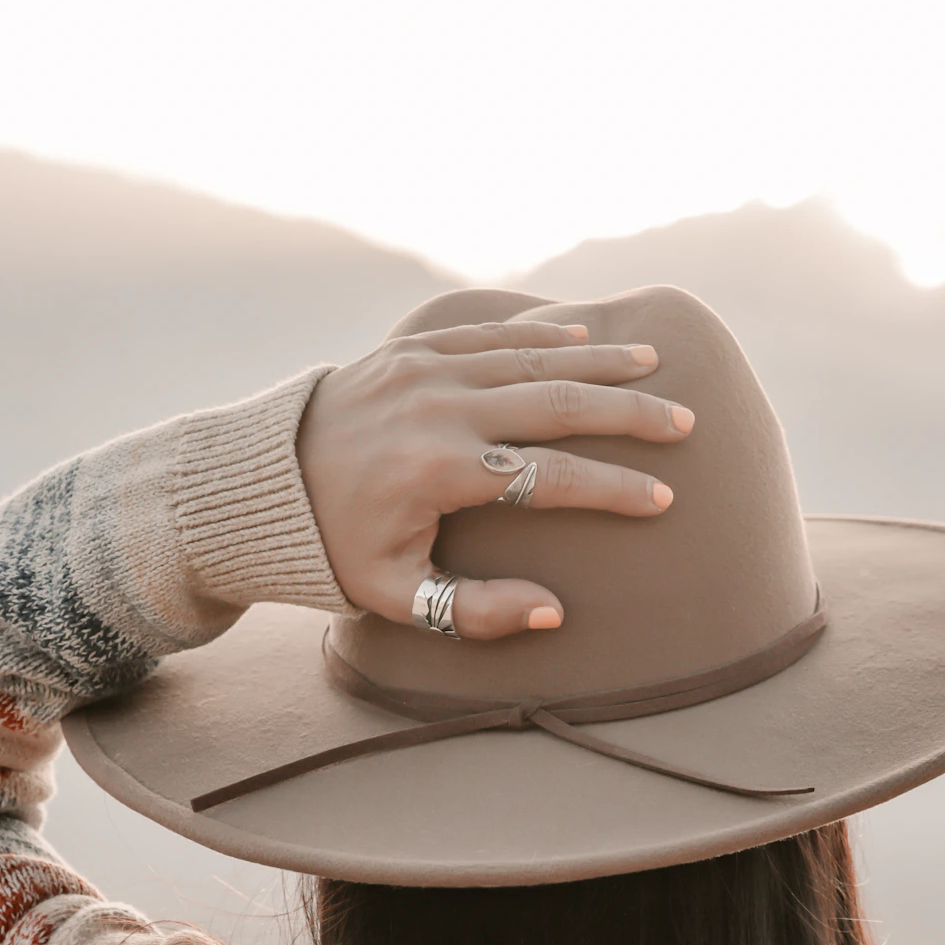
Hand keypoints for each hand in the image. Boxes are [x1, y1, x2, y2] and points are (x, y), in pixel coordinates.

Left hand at [297, 318, 692, 639]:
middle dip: (628, 413)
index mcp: (440, 470)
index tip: (661, 500)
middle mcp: (440, 408)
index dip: (612, 489)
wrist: (261, 481)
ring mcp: (425, 368)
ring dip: (599, 361)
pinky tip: (585, 338)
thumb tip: (555, 610)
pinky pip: (489, 334)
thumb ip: (477, 610)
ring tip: (655, 366)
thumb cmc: (335, 547)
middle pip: (557, 403)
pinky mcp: (410, 347)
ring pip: (532, 358)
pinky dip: (542, 335)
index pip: (551, 476)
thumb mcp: (396, 596)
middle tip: (683, 423)